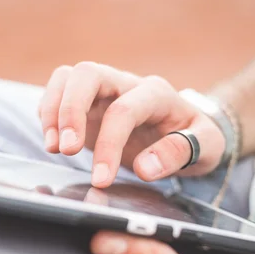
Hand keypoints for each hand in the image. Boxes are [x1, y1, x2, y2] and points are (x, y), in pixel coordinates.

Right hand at [38, 62, 225, 186]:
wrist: (190, 131)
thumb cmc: (198, 138)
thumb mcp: (207, 147)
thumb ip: (180, 153)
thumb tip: (144, 168)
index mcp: (157, 94)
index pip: (124, 109)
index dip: (109, 144)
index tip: (101, 179)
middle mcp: (126, 84)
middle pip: (87, 74)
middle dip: (70, 111)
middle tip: (65, 150)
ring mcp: (104, 91)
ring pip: (67, 77)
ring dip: (52, 110)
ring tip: (53, 147)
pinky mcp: (88, 104)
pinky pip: (59, 92)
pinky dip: (48, 113)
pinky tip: (53, 140)